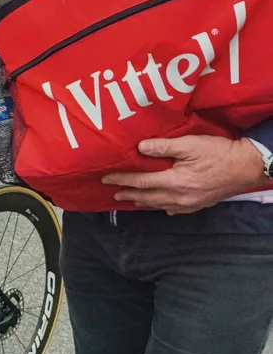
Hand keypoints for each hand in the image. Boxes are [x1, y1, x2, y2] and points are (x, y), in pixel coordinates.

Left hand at [102, 136, 266, 214]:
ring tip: (131, 200)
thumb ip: (164, 147)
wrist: (247, 167)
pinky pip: (175, 209)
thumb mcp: (190, 144)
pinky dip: (162, 206)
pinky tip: (159, 205)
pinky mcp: (199, 204)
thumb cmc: (219, 153)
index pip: (141, 182)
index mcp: (175, 182)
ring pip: (160, 205)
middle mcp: (180, 197)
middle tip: (114, 193)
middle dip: (129, 195)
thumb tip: (140, 148)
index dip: (123, 180)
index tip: (107, 179)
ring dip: (143, 202)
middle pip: (148, 198)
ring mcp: (190, 203)